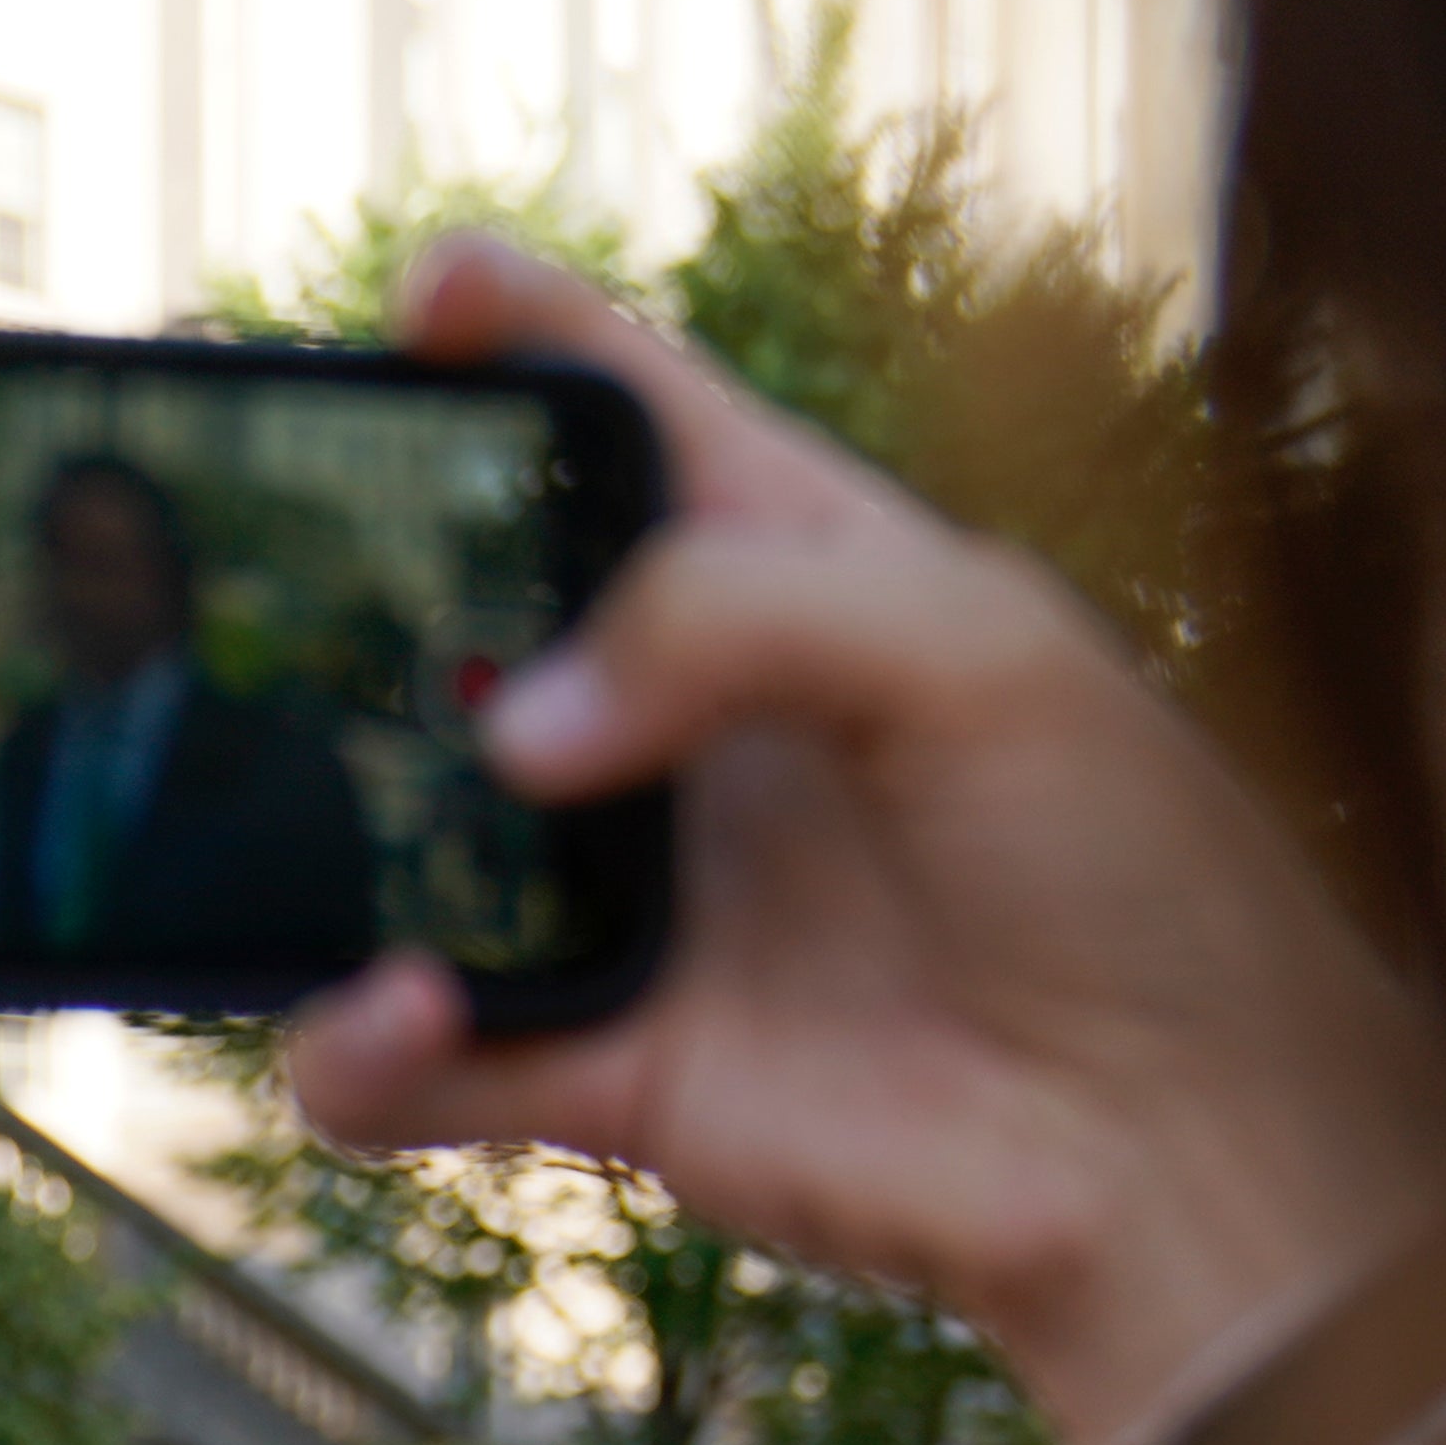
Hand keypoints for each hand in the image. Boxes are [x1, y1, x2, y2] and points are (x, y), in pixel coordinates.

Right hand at [283, 239, 1445, 1444]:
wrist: (1182, 1147)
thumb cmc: (1127, 869)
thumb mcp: (969, 649)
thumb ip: (729, 618)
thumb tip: (512, 739)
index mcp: (788, 573)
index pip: (628, 418)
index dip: (518, 338)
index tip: (428, 297)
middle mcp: (683, 728)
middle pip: (464, 621)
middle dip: (346, 593)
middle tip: (263, 576)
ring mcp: (629, 900)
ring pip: (398, 840)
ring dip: (316, 830)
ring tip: (303, 821)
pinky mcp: (601, 1070)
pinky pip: (410, 1063)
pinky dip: (357, 1045)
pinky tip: (406, 1008)